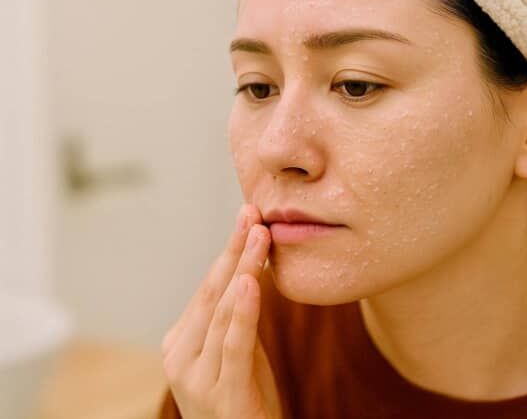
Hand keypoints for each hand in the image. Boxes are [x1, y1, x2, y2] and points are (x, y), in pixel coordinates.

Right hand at [161, 204, 281, 418]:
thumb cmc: (243, 399)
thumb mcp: (236, 351)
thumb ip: (235, 317)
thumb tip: (247, 270)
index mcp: (179, 342)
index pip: (208, 288)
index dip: (229, 252)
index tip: (248, 219)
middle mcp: (180, 357)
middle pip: (212, 292)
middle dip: (234, 250)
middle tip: (252, 214)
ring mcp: (196, 377)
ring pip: (224, 312)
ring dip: (244, 269)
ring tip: (259, 235)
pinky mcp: (223, 393)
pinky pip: (234, 345)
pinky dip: (244, 312)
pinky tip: (251, 282)